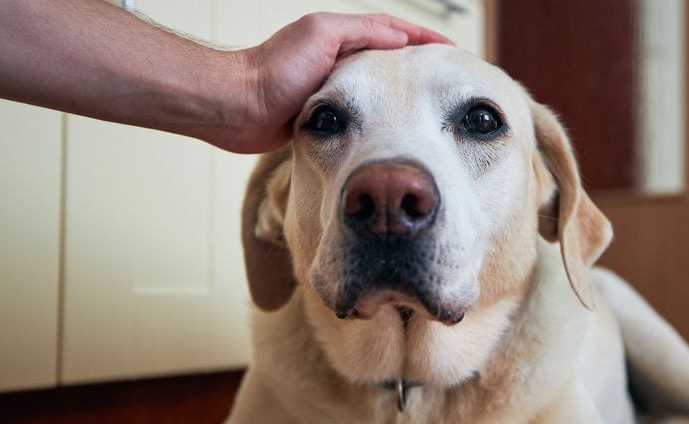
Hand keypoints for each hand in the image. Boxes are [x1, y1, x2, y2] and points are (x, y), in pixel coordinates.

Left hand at [221, 13, 451, 152]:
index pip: (392, 31)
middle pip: (388, 58)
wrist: (238, 108)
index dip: (422, 38)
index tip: (450, 51)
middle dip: (418, 64)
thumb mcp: (322, 36)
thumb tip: (399, 40)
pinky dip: (380, 116)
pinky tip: (394, 128)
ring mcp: (331, 87)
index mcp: (339, 34)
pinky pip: (361, 113)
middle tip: (447, 78)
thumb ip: (361, 33)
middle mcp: (337, 58)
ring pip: (376, 88)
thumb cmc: (273, 71)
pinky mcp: (325, 116)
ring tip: (429, 104)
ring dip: (401, 92)